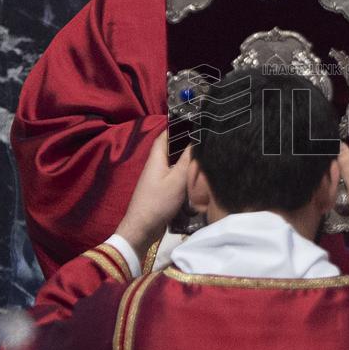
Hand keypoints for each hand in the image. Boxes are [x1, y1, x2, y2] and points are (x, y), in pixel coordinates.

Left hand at [115, 130, 191, 261]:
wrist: (143, 228)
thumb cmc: (159, 201)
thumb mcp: (177, 180)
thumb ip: (187, 160)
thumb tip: (198, 139)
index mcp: (157, 158)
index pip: (166, 135)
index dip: (177, 127)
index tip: (194, 121)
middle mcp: (156, 165)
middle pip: (171, 149)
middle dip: (185, 143)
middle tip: (204, 138)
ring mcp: (158, 179)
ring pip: (174, 163)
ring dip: (186, 160)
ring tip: (205, 155)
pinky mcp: (162, 191)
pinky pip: (175, 176)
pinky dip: (185, 174)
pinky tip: (197, 176)